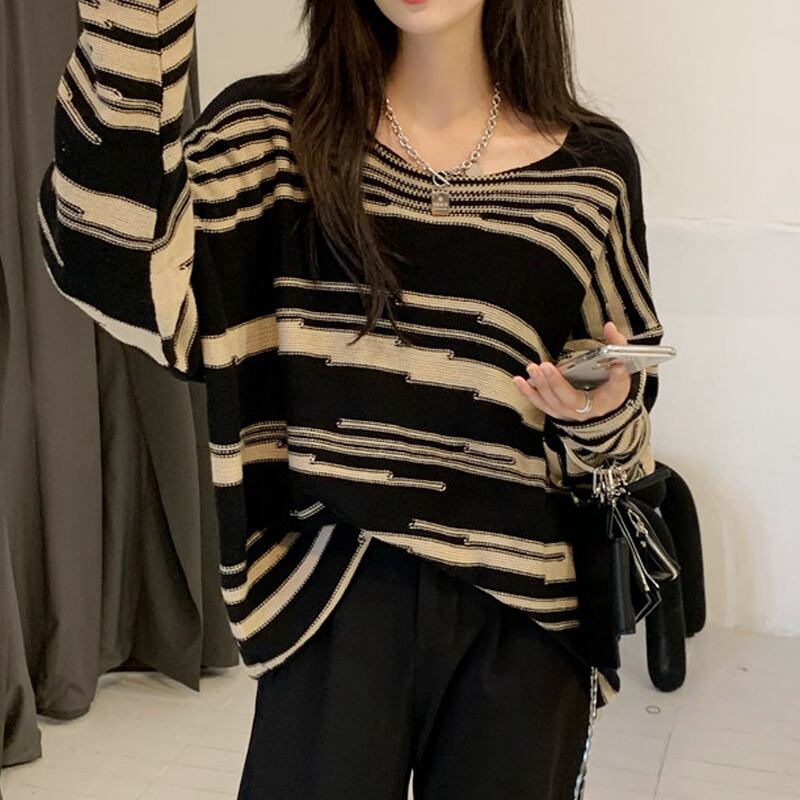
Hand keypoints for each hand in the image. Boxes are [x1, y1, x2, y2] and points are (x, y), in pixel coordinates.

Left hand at [513, 322, 631, 421]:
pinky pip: (540, 403)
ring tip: (531, 369)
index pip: (610, 390)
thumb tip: (609, 327)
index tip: (616, 366)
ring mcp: (567, 413)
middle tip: (545, 366)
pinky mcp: (554, 410)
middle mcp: (585, 411)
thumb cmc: (610, 387)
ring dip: (539, 386)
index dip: (615, 378)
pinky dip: (528, 393)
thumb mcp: (619, 368)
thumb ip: (617, 346)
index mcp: (605, 401)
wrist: (601, 407)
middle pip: (568, 399)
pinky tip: (519, 380)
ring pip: (551, 402)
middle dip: (555, 383)